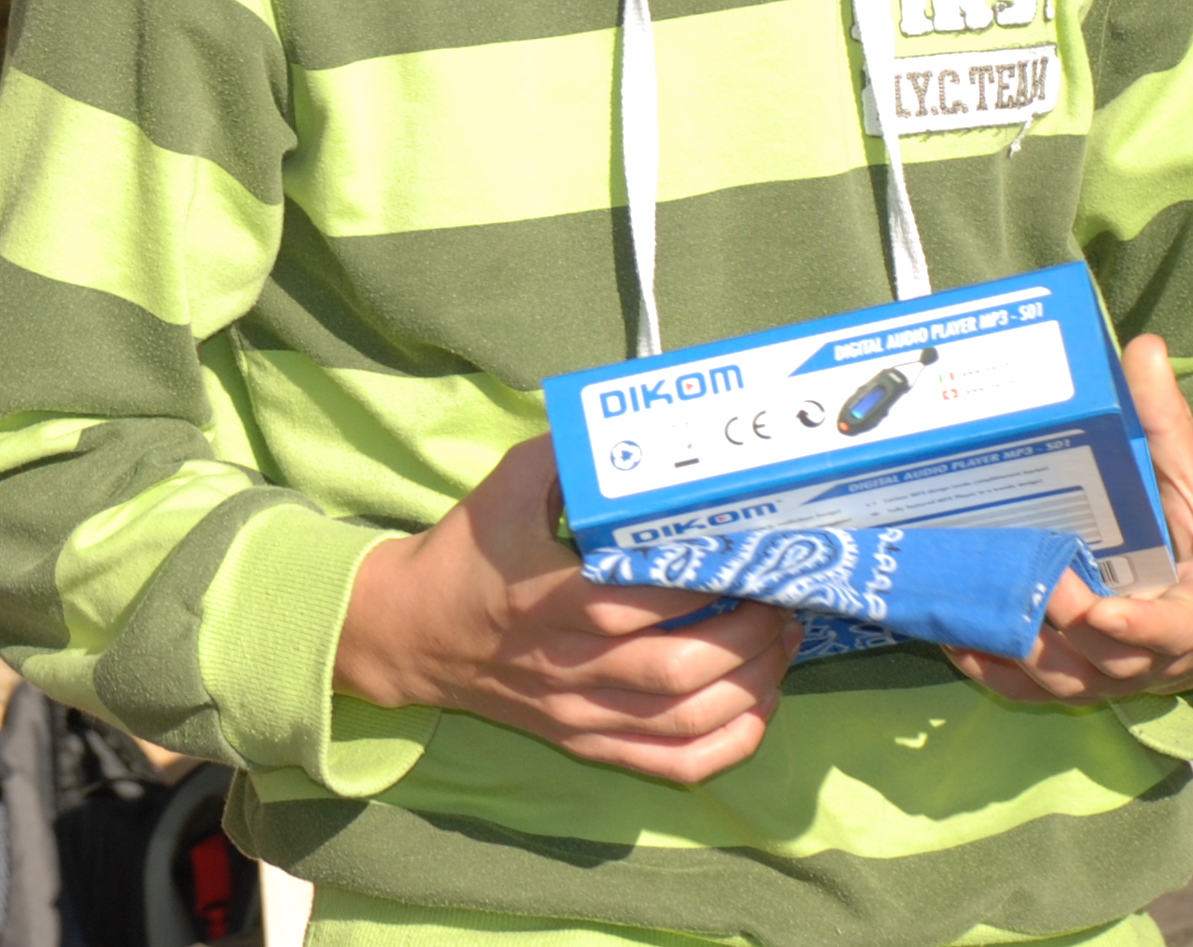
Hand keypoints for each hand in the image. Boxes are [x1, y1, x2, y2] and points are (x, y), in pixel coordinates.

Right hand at [334, 434, 794, 784]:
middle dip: (748, 638)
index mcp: (543, 596)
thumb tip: (636, 428)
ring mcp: (578, 712)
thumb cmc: (467, 553)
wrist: (410, 632)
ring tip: (782, 646)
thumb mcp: (505, 487)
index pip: (635, 603)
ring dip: (751, 688)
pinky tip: (758, 707)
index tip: (748, 555)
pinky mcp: (586, 743)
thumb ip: (568, 457)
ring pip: (685, 722)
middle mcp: (564, 664)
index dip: (704, 585)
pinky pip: (672, 764)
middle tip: (782, 600)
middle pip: (675, 670)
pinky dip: (729, 745)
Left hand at [948, 334, 1192, 704]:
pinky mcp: (1078, 683)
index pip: (1174, 628)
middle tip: (1022, 573)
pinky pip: (1029, 691)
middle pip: (1103, 657)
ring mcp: (1112, 676)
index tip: (1106, 611)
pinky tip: (950, 635)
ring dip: (1012, 650)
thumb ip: (1167, 422)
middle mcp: (1155, 655)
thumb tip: (1145, 348)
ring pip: (1060, 680)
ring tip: (965, 602)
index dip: (1141, 626)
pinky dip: (990, 670)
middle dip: (1060, 621)